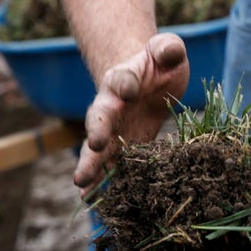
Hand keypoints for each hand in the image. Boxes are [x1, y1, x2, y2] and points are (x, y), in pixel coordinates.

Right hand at [74, 33, 188, 195]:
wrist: (149, 80)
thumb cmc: (159, 63)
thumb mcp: (168, 50)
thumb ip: (168, 48)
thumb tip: (167, 51)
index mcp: (122, 78)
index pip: (121, 79)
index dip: (125, 83)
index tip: (129, 89)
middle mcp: (111, 106)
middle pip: (99, 118)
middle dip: (97, 132)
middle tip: (93, 146)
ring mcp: (115, 129)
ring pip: (99, 149)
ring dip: (92, 167)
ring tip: (82, 187)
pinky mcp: (125, 147)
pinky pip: (113, 166)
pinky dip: (106, 182)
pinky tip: (96, 202)